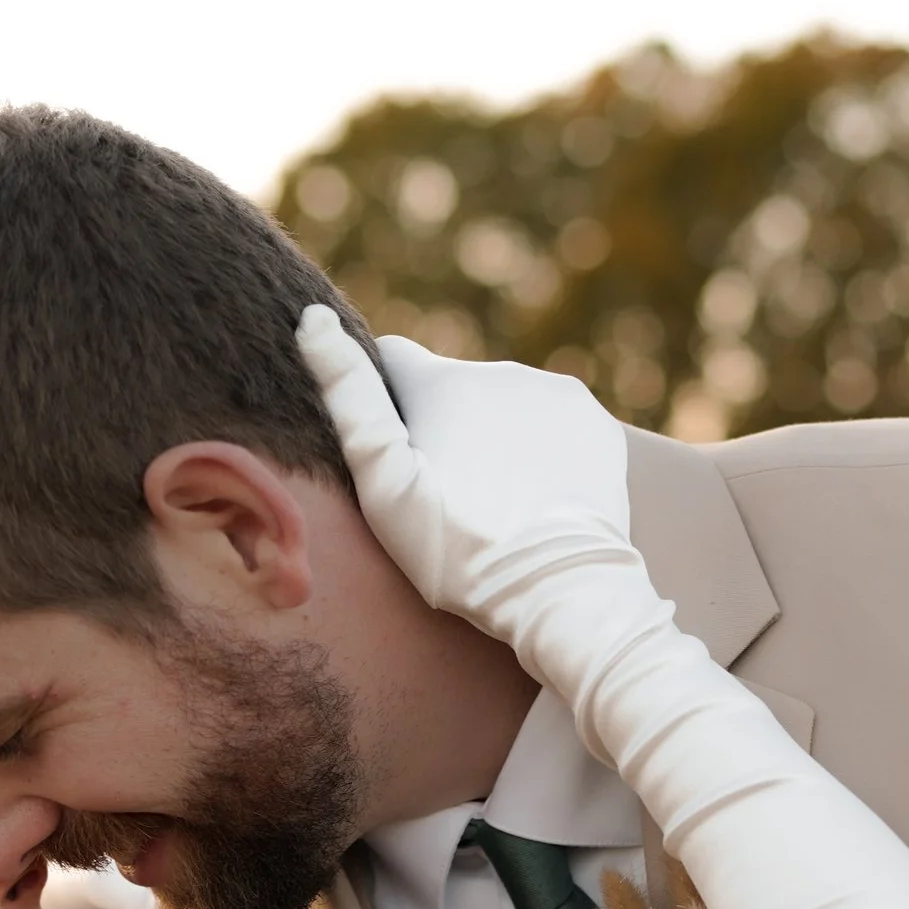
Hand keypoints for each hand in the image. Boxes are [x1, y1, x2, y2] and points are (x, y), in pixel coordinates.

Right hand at [297, 304, 639, 630]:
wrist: (561, 590)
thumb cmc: (458, 551)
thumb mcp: (384, 486)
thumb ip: (348, 399)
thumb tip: (314, 318)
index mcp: (443, 380)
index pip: (392, 360)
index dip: (384, 403)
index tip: (397, 455)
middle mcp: (499, 369)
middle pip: (451, 389)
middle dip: (443, 428)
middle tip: (449, 498)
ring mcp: (553, 392)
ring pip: (502, 405)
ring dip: (491, 438)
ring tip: (495, 504)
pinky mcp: (594, 421)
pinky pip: (550, 422)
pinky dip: (538, 450)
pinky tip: (535, 496)